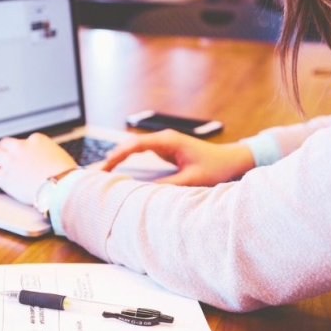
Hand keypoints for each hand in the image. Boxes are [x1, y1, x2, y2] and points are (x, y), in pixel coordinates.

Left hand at [0, 133, 77, 204]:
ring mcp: (12, 162)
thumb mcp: (61, 157)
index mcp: (37, 140)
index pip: (25, 141)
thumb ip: (51, 155)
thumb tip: (52, 160)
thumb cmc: (67, 175)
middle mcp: (22, 147)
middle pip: (5, 143)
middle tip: (3, 157)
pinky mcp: (4, 177)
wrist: (61, 187)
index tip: (22, 155)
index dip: (22, 149)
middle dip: (4, 150)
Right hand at [102, 129, 254, 185]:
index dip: (118, 155)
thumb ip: (168, 185)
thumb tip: (144, 192)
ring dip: (120, 157)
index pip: (136, 145)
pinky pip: (142, 152)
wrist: (232, 160)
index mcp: (169, 141)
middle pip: (131, 144)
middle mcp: (164, 139)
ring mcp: (164, 143)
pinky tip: (120, 168)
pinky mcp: (166, 149)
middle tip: (98, 172)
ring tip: (103, 171)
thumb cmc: (216, 167)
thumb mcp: (192, 180)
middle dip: (114, 156)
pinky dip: (129, 159)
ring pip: (135, 147)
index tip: (105, 166)